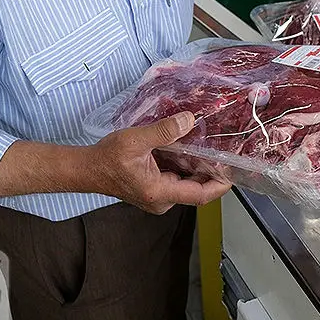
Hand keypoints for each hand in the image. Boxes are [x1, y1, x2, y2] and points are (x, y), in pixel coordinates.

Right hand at [90, 112, 229, 214]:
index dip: (220, 184)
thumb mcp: (137, 140)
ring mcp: (159, 195)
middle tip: (223, 148)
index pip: (200, 195)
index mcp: (159, 192)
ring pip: (187, 181)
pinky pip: (177, 177)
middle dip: (211, 169)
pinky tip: (188, 146)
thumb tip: (188, 120)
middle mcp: (162, 199)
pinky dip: (185, 163)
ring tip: (209, 144)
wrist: (86, 169)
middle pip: (197, 187)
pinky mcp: (155, 188)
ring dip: (197, 164)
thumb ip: (164, 131)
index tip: (233, 171)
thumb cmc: (106, 159)